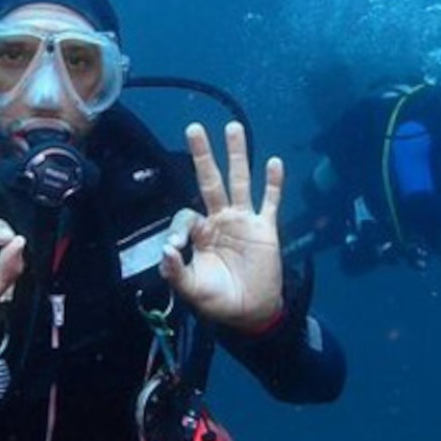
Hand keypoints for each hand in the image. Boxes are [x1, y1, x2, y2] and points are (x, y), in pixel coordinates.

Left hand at [159, 122, 284, 333]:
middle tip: (193, 128)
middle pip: (210, 181)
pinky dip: (274, 183)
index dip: (180, 229)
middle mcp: (221, 220)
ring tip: (233, 127)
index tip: (176, 249)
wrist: (252, 313)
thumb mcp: (192, 289)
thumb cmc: (219, 300)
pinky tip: (274, 163)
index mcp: (201, 233)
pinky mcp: (266, 228)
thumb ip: (177, 271)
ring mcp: (244, 220)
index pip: (187, 215)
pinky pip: (270, 201)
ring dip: (237, 155)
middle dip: (203, 156)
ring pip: (240, 181)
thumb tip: (167, 249)